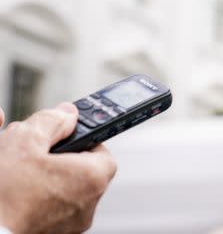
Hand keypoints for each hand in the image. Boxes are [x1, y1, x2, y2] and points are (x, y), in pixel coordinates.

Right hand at [0, 104, 116, 233]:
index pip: (100, 147)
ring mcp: (71, 224)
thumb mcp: (24, 142)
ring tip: (19, 174)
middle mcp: (88, 204)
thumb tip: (67, 113)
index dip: (79, 138)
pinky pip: (51, 209)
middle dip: (57, 158)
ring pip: (64, 189)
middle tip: (33, 154)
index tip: (59, 135)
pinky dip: (37, 199)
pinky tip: (16, 193)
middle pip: (81, 169)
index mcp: (92, 177)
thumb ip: (51, 121)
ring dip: (46, 178)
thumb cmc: (4, 197)